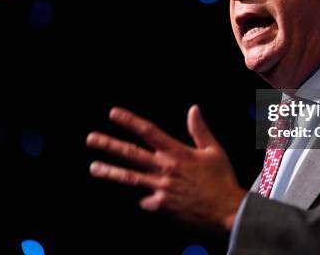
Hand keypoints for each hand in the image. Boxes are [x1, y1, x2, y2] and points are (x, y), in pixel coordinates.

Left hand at [86, 105, 245, 231]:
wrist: (227, 211)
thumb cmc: (222, 179)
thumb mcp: (213, 151)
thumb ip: (200, 130)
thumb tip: (193, 108)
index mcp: (177, 152)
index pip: (148, 131)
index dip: (130, 121)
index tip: (113, 113)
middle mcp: (165, 168)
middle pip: (131, 154)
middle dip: (109, 145)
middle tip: (91, 138)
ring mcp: (161, 188)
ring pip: (129, 178)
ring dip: (110, 172)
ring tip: (93, 168)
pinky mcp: (162, 205)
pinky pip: (145, 201)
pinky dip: (142, 198)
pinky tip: (139, 198)